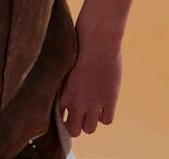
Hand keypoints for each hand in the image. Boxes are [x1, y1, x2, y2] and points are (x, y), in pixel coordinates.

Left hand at [57, 21, 121, 137]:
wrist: (97, 39)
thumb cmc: (78, 46)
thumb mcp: (64, 66)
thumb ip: (62, 84)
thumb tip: (62, 94)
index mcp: (62, 94)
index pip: (58, 120)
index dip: (64, 117)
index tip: (67, 113)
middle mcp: (76, 103)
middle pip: (74, 130)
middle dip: (76, 124)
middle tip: (80, 115)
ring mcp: (93, 103)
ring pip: (90, 129)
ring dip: (91, 121)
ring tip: (92, 109)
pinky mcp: (109, 100)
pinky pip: (107, 120)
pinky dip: (105, 114)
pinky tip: (104, 103)